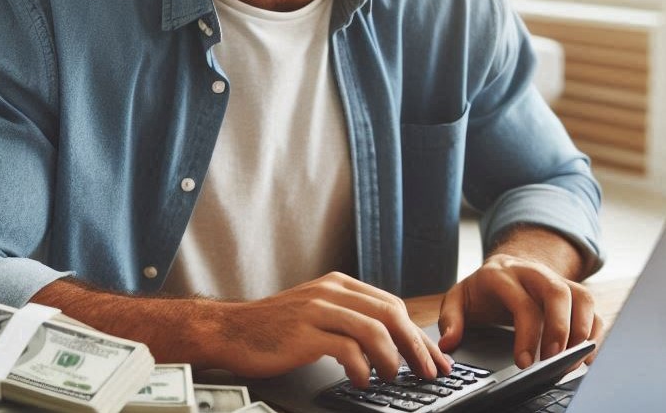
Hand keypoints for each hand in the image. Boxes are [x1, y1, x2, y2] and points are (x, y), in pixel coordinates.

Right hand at [211, 272, 451, 386]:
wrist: (232, 330)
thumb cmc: (276, 328)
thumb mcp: (317, 311)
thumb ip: (350, 318)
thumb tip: (390, 343)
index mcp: (340, 284)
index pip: (392, 305)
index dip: (417, 334)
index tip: (433, 358)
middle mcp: (332, 291)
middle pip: (390, 314)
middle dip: (415, 346)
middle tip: (429, 372)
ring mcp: (317, 309)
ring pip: (373, 329)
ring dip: (392, 358)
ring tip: (395, 378)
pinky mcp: (304, 332)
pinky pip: (346, 348)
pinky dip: (362, 368)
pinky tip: (363, 381)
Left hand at [437, 255, 602, 368]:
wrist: (505, 266)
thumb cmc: (483, 289)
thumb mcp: (458, 299)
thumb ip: (450, 320)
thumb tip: (449, 345)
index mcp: (503, 275)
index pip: (522, 303)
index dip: (526, 335)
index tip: (525, 364)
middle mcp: (533, 273)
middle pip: (557, 292)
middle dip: (560, 329)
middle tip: (554, 360)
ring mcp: (556, 280)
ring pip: (581, 297)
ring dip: (582, 330)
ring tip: (571, 361)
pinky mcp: (572, 291)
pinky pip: (592, 308)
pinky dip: (594, 331)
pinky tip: (585, 355)